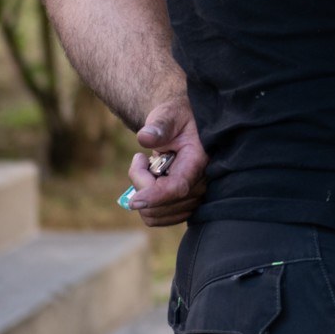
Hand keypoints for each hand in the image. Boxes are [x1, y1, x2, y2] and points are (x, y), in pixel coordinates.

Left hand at [123, 98, 206, 226]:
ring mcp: (194, 199)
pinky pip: (156, 218)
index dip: (155, 196)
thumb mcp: (168, 115)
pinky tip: (151, 181)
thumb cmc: (175, 119)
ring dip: (143, 192)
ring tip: (148, 168)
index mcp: (198, 161)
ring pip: (155, 214)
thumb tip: (144, 137)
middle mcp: (200, 184)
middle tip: (140, 158)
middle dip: (141, 182)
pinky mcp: (184, 207)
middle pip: (161, 203)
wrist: (181, 128)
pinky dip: (146, 203)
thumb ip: (158, 126)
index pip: (177, 188)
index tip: (133, 201)